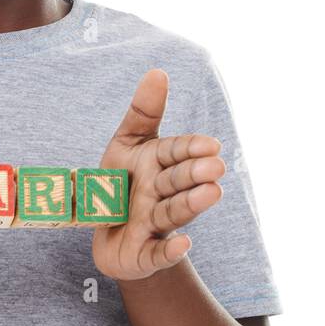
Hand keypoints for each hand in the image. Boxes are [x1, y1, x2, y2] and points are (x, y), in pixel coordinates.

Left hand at [91, 69, 224, 281]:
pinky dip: (169, 250)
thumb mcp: (126, 146)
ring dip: (191, 204)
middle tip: (215, 168)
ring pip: (173, 213)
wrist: (109, 236)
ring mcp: (154, 225)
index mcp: (157, 165)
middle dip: (194, 174)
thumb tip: (158, 71)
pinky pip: (157, 253)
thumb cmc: (121, 184)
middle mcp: (159, 194)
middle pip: (177, 182)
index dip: (190, 149)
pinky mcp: (144, 254)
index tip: (210, 145)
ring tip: (212, 194)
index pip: (175, 153)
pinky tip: (183, 244)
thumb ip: (143, 113)